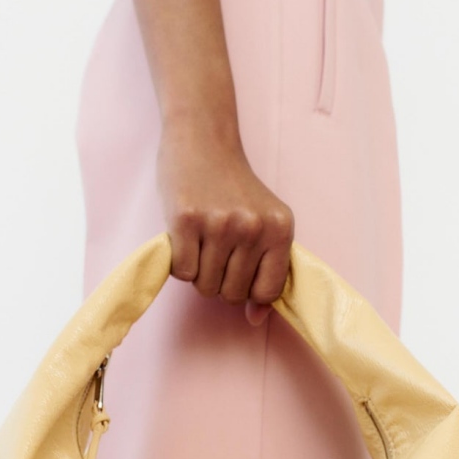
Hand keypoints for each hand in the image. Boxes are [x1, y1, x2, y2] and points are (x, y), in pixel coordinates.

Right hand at [156, 123, 293, 324]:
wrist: (202, 139)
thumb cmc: (232, 186)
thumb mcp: (263, 222)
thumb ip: (266, 269)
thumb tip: (256, 319)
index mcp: (279, 229)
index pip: (266, 292)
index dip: (247, 290)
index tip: (238, 270)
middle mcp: (253, 227)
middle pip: (231, 294)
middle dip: (219, 281)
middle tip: (215, 250)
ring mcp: (219, 224)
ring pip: (205, 286)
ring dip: (198, 272)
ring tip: (201, 241)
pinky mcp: (185, 221)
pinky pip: (182, 273)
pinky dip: (179, 263)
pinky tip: (185, 237)